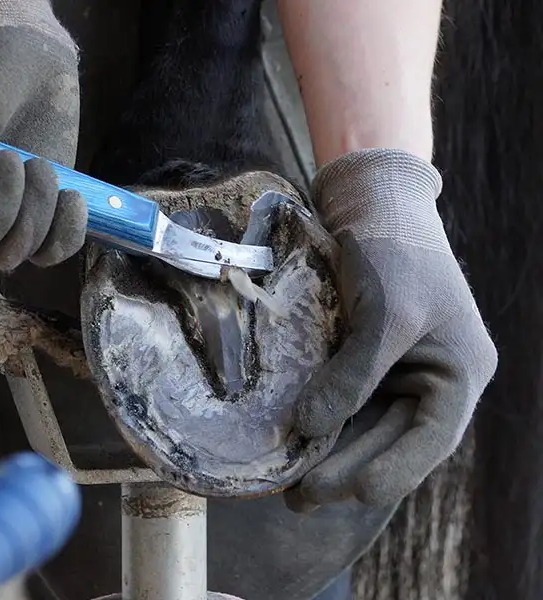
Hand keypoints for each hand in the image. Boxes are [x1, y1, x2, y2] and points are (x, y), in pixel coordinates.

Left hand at [284, 148, 497, 510]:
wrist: (373, 198)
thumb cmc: (394, 249)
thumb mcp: (386, 313)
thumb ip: (353, 375)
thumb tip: (309, 429)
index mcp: (460, 372)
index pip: (427, 441)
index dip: (385, 471)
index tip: (338, 492)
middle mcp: (434, 380)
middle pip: (392, 441)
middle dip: (346, 470)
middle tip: (297, 498)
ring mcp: (399, 370)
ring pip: (367, 427)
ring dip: (331, 453)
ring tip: (289, 482)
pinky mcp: (367, 358)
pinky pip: (349, 401)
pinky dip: (324, 422)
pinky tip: (293, 440)